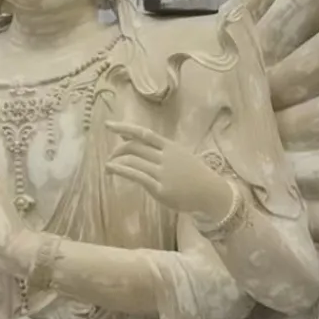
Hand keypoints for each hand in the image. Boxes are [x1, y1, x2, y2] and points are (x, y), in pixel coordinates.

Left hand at [107, 123, 238, 228]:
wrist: (210, 193)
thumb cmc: (194, 175)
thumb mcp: (181, 156)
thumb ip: (161, 150)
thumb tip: (139, 143)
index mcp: (170, 146)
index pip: (144, 133)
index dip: (125, 128)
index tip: (108, 125)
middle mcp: (165, 157)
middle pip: (134, 147)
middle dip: (118, 150)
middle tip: (110, 157)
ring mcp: (162, 172)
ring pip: (133, 161)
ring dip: (116, 162)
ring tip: (108, 167)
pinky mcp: (160, 188)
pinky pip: (136, 175)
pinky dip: (121, 170)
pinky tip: (112, 170)